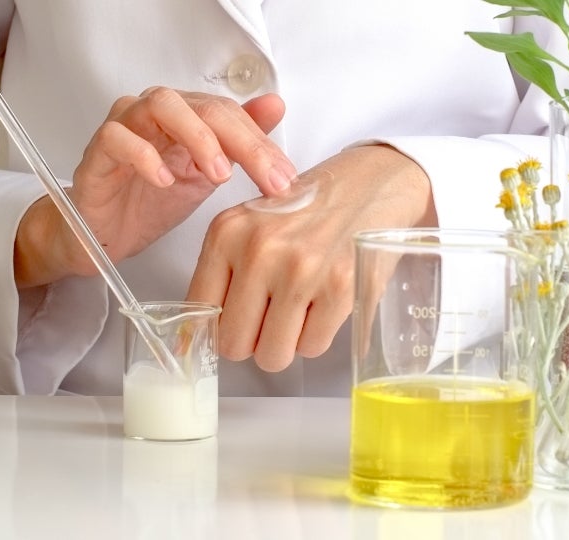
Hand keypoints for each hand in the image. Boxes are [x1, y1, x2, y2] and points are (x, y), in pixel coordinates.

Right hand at [14, 88, 296, 286]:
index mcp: (185, 115)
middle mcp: (154, 112)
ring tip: (218, 173)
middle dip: (241, 141)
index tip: (285, 178)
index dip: (261, 142)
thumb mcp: (206, 175)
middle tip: (265, 178)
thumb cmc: (150, 202)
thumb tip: (276, 105)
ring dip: (197, 136)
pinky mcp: (96, 154)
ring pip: (160, 105)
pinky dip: (143, 155)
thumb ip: (238, 142)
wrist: (103, 236)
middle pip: (203, 106)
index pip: (230, 113)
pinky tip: (164, 180)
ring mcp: (124, 128)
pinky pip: (116, 138)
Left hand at [186, 145, 437, 370]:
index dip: (218, 327)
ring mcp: (300, 270)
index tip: (233, 326)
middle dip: (253, 342)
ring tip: (299, 312)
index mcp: (227, 232)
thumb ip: (224, 272)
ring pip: (272, 354)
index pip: (200, 313)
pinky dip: (317, 337)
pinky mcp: (340, 288)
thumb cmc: (310, 209)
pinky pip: (312, 347)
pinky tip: (324, 306)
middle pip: (234, 344)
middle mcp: (259, 250)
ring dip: (286, 344)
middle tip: (271, 320)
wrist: (373, 184)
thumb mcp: (252, 225)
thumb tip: (195, 338)